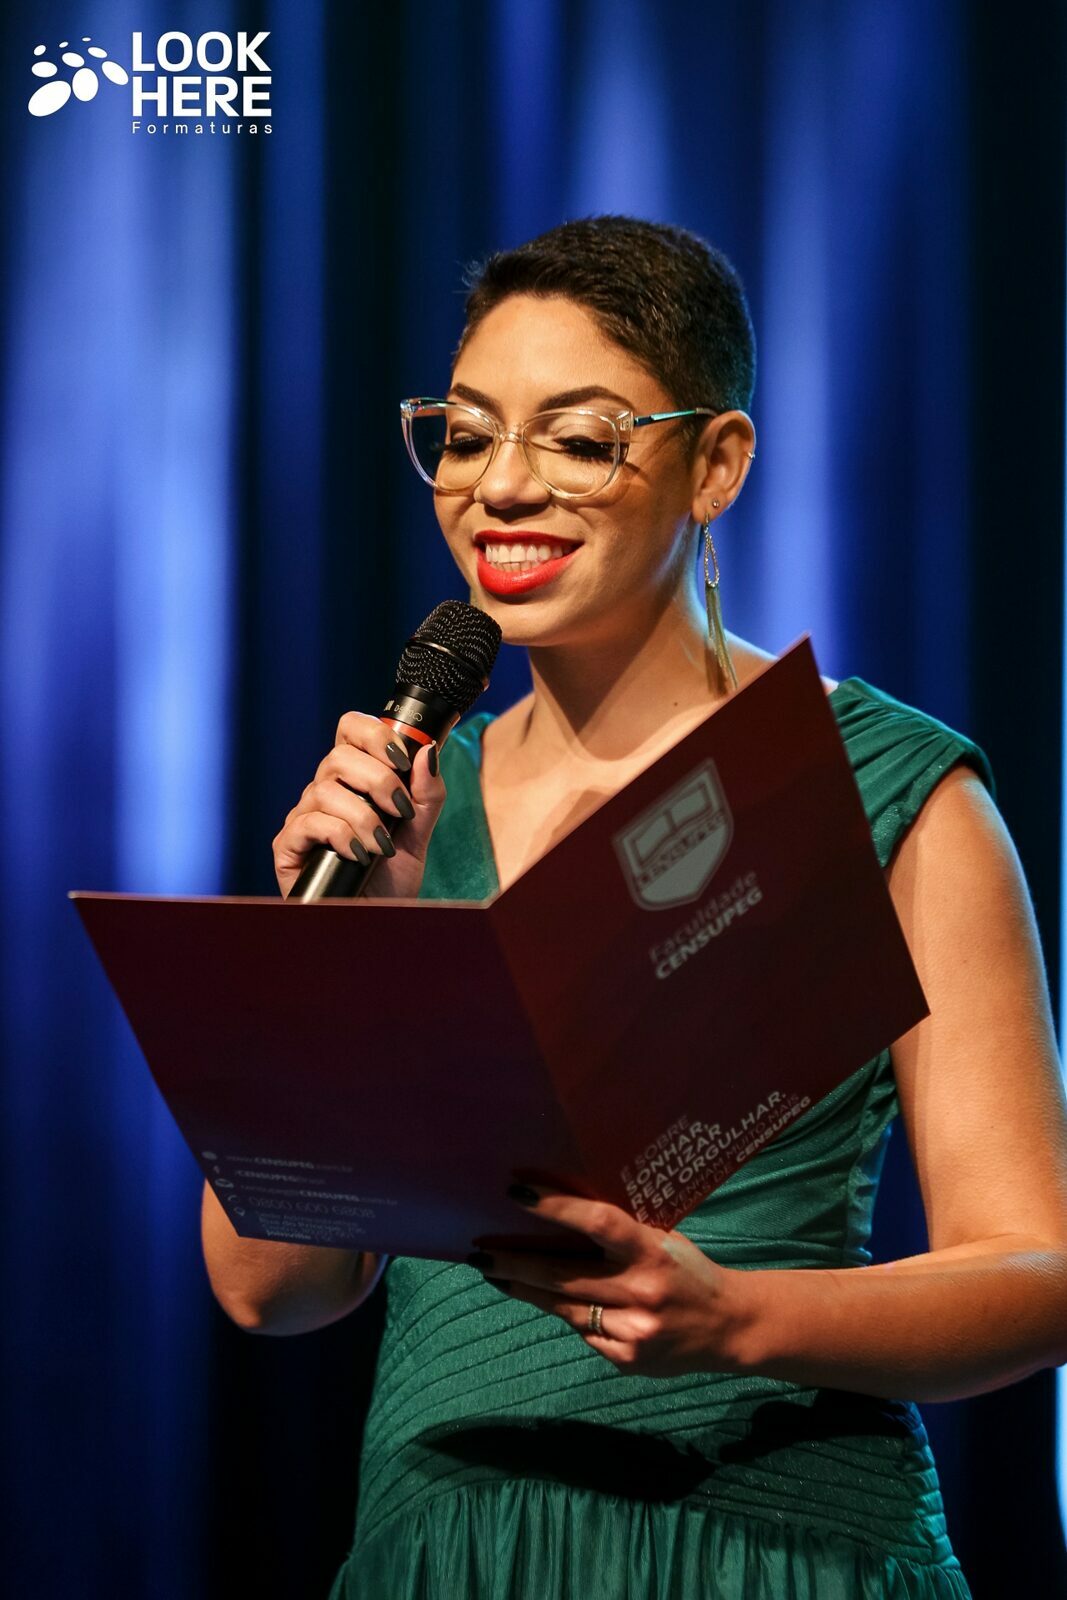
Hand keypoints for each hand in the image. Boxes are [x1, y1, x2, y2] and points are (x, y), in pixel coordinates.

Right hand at [272, 712, 445, 898]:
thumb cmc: (392, 878)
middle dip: (379, 781)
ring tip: (382, 846)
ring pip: (325, 791)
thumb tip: (427, 750)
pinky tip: (358, 855)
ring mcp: (303, 818)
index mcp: (353, 779)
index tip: (403, 759)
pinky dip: (341, 836)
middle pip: (338, 756)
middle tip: (400, 811)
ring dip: (364, 818)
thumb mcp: (419, 832)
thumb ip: (426, 793)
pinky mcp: (288, 846)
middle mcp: (324, 792)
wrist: (378, 922)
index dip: (374, 734)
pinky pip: (308, 823)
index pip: (351, 729)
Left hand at [470, 1187, 749, 1377]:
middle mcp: (641, 1292)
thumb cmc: (688, 1271)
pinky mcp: (626, 1361)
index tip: (516, 1193)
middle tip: (479, 1252)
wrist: (730, 1329)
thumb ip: (622, 1232)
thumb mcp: (663, 1239)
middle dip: (514, 1262)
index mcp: (653, 1251)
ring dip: (524, 1289)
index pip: (597, 1222)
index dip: (555, 1207)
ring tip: (494, 1273)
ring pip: (563, 1308)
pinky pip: (582, 1333)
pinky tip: (551, 1301)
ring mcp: (633, 1332)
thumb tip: (562, 1211)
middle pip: (561, 1275)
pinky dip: (566, 1315)